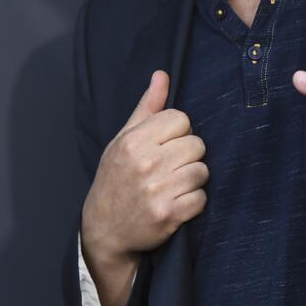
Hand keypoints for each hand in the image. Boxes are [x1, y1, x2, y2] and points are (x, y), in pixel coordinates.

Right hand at [81, 71, 208, 267]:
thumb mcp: (123, 140)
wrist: (103, 230)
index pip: (181, 119)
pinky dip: (194, 202)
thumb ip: (147, 108)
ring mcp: (157, 191)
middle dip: (188, 156)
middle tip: (171, 168)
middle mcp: (145, 163)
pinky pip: (201, 198)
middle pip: (196, 144)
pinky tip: (176, 203)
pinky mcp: (168, 215)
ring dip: (193, 180)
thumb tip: (162, 75)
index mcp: (134, 141)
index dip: (179, 132)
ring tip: (173, 186)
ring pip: (202, 171)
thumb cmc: (116, 179)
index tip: (167, 145)